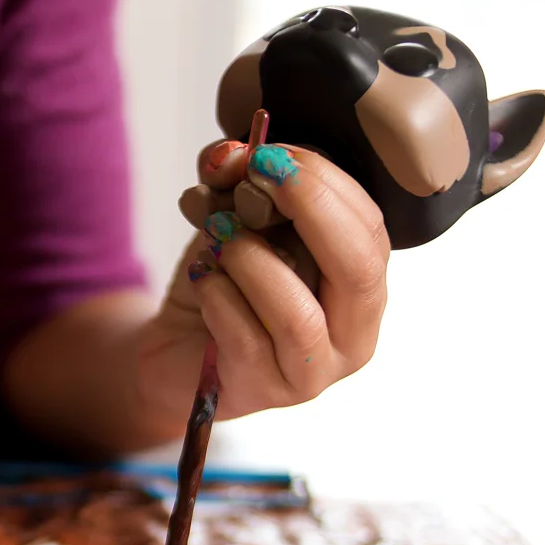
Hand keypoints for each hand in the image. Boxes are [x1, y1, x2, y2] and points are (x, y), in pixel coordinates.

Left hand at [136, 138, 388, 421]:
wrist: (175, 351)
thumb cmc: (225, 286)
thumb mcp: (235, 220)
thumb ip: (238, 181)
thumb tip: (235, 153)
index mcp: (362, 285)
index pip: (369, 229)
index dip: (326, 182)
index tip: (274, 152)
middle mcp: (353, 334)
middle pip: (358, 270)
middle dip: (311, 208)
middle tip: (259, 174)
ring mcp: (312, 373)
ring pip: (299, 314)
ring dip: (252, 260)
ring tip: (219, 238)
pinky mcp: (263, 392)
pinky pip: (246, 339)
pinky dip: (219, 296)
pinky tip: (204, 278)